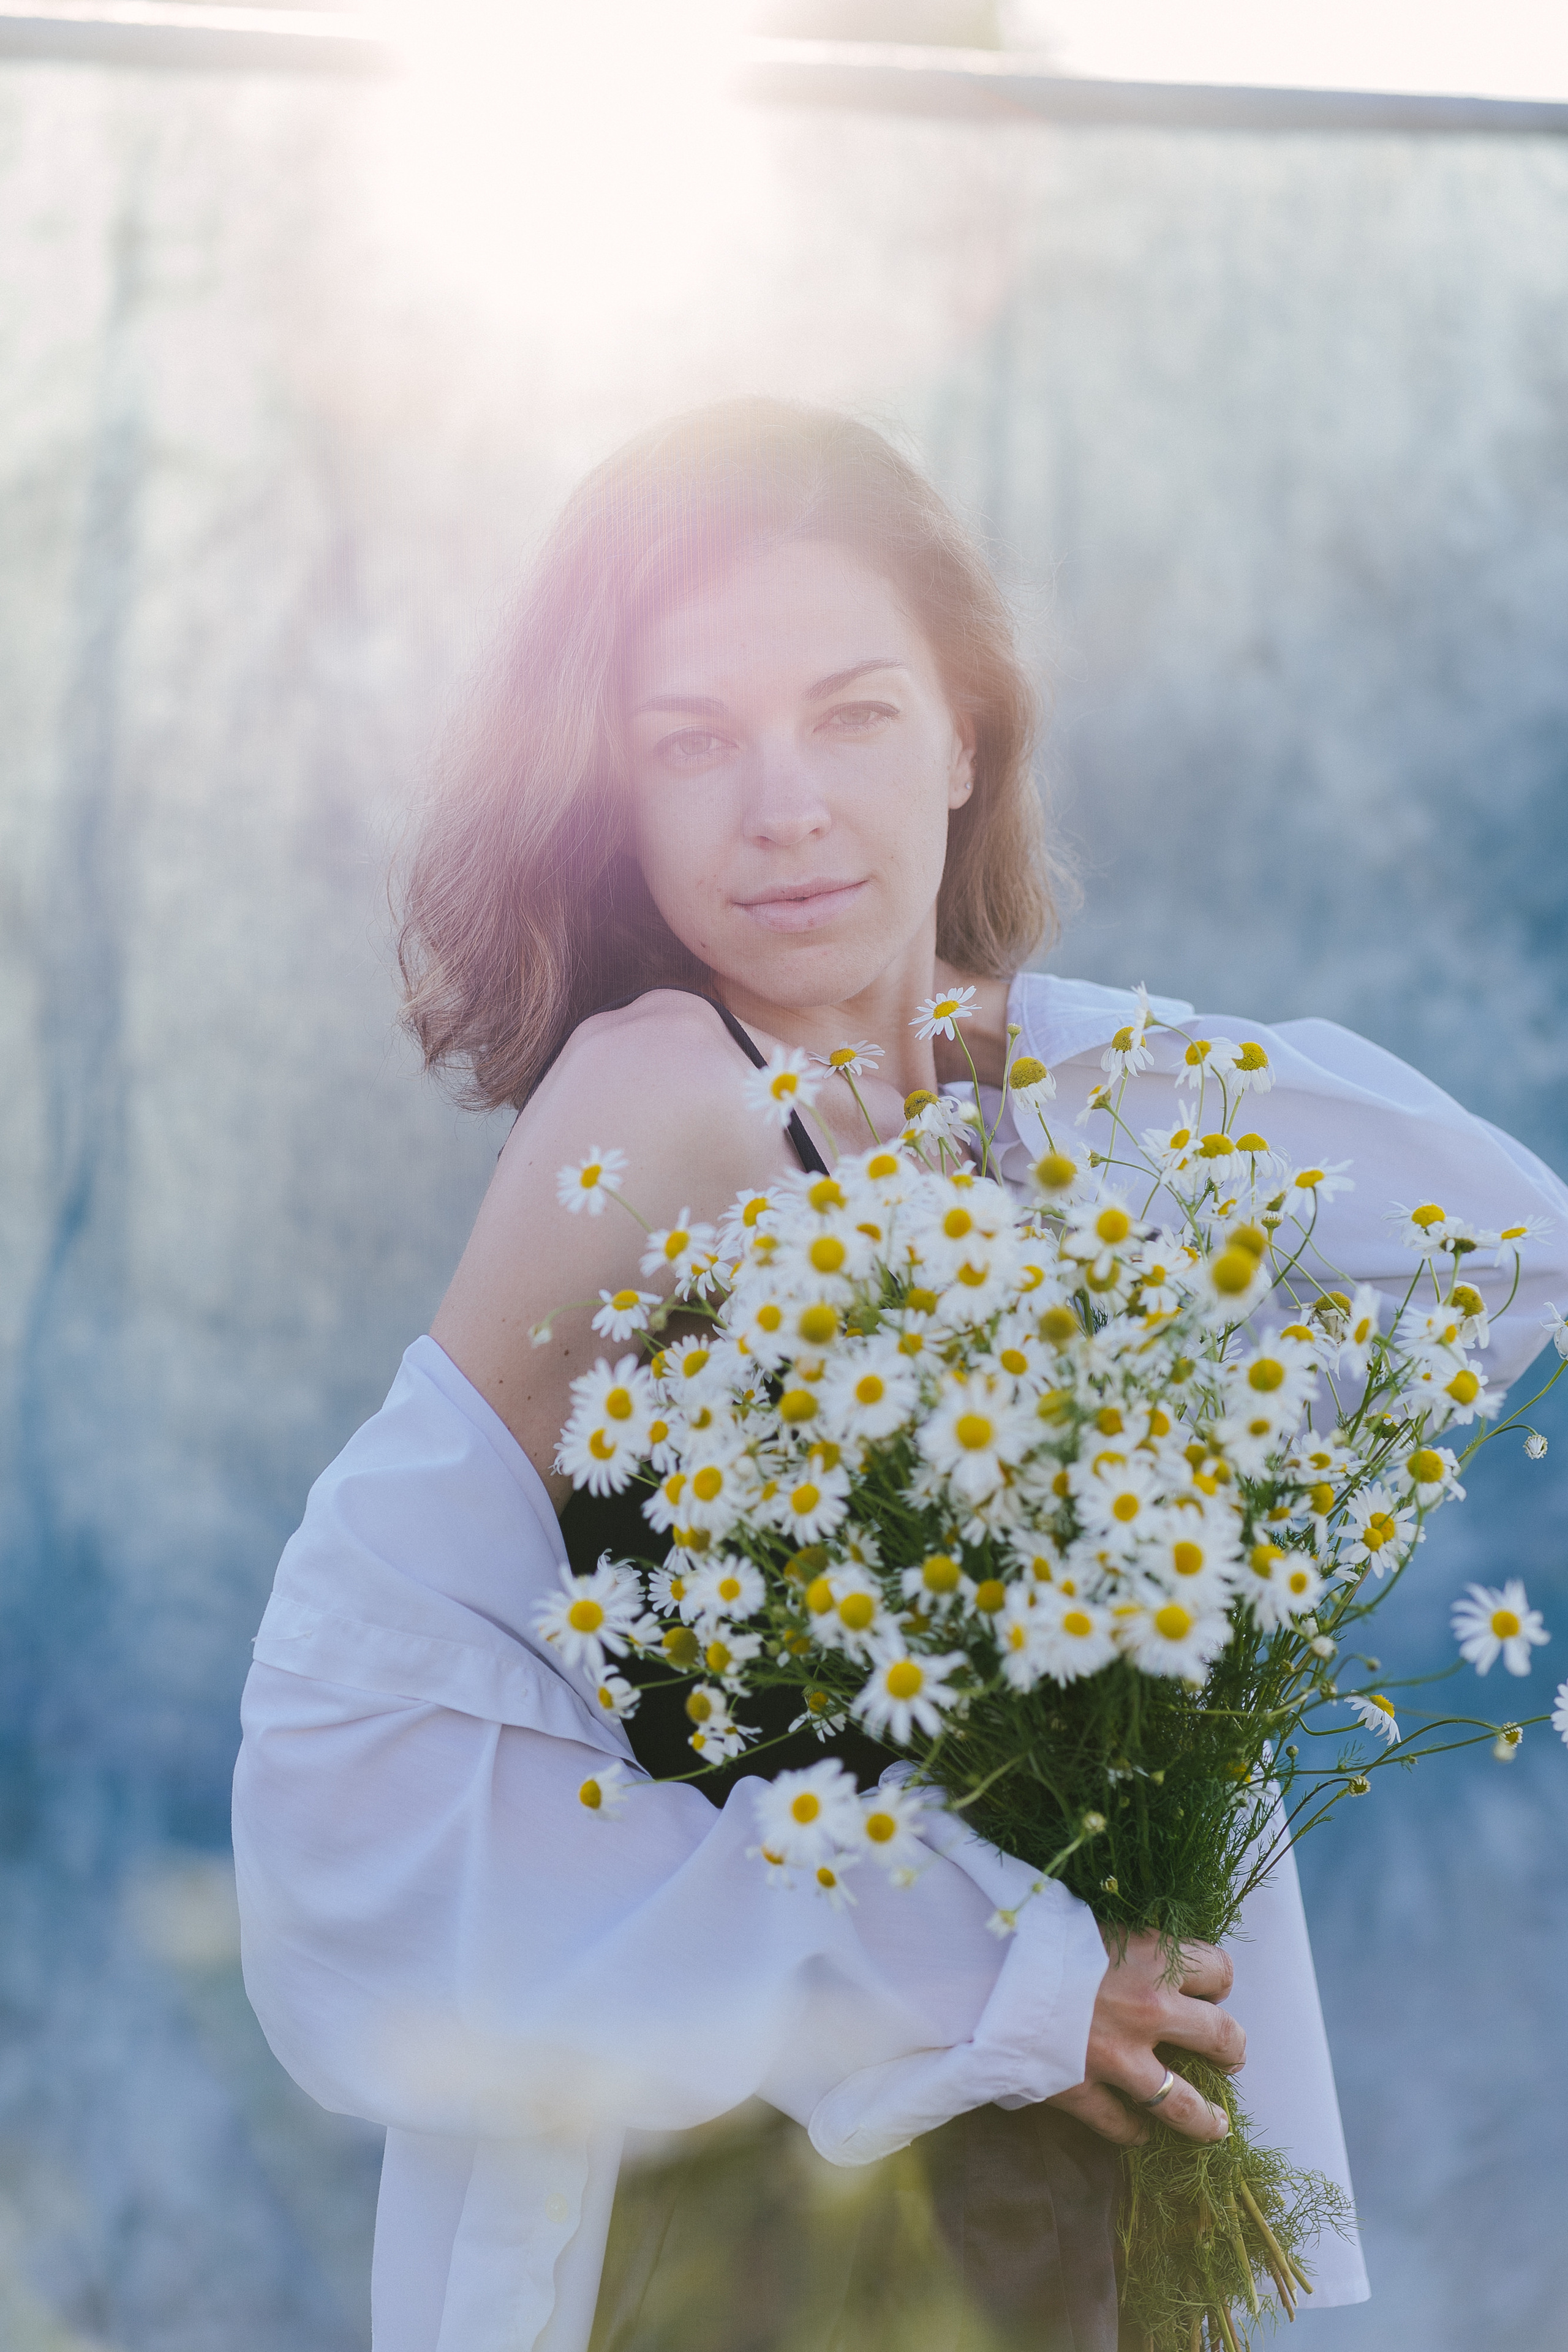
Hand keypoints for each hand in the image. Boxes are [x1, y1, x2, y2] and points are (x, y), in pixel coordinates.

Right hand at [1047, 1931, 1242, 2146]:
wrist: (979, 1968)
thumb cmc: (1032, 1932)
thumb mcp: (1087, 1919)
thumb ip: (1124, 1942)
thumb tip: (1139, 1953)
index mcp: (1153, 1957)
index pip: (1219, 1969)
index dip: (1218, 1980)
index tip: (1211, 1989)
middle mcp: (1148, 2010)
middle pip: (1221, 2037)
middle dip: (1231, 2049)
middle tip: (1230, 2055)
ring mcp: (1119, 2058)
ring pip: (1184, 2103)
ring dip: (1206, 2118)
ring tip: (1217, 2127)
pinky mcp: (1083, 2090)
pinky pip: (1123, 2125)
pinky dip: (1134, 2132)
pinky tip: (1139, 2133)